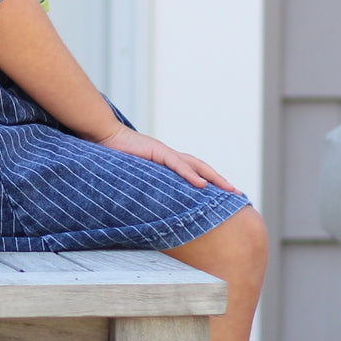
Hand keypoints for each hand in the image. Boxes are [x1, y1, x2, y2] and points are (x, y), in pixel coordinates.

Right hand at [96, 125, 240, 192]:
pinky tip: (201, 185)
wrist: (103, 135)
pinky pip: (176, 164)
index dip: (210, 182)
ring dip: (213, 178)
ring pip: (195, 165)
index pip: (194, 172)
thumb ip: (145, 185)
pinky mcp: (156, 151)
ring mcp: (164, 152)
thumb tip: (150, 206)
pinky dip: (190, 175)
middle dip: (220, 181)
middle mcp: (170, 156)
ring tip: (228, 189)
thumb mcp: (134, 175)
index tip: (225, 195)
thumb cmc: (115, 156)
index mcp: (166, 162)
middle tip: (238, 194)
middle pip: (202, 167)